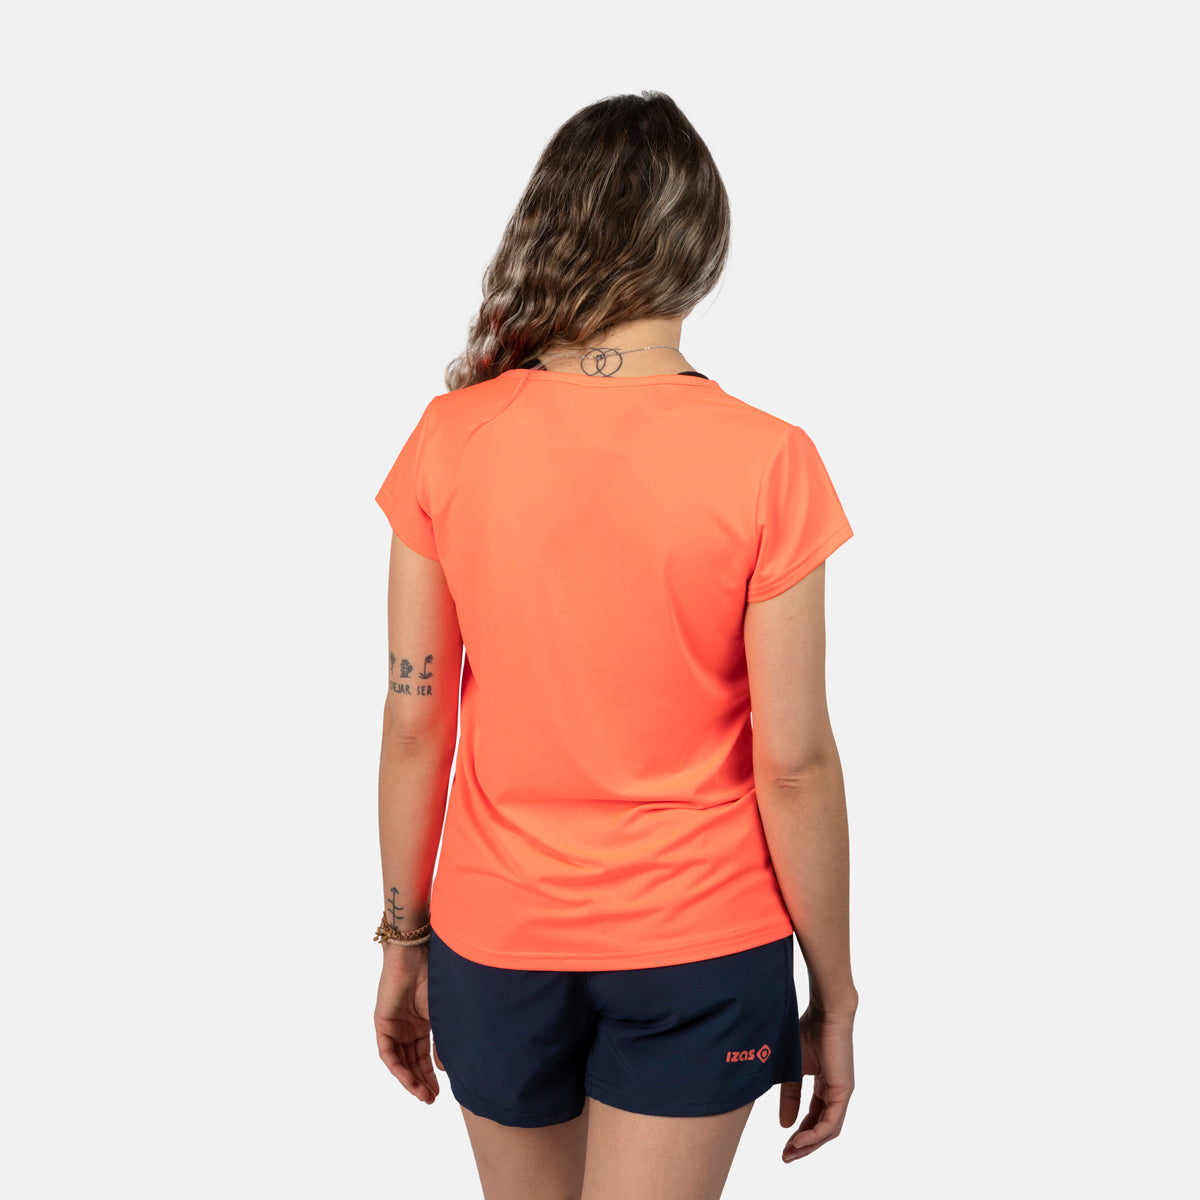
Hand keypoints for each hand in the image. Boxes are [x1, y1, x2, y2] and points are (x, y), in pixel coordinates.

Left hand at [374, 948, 444, 1103]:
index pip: (424, 1056)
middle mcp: (407, 1027)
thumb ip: (442, 1042)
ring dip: (410, 1080)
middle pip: (412, 1062)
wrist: (416, 956)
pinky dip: (399, 1068)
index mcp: (422, 1023)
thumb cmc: (434, 978)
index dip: (431, 1074)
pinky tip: (410, 1080)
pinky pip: (388, 1053)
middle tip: (431, 1099)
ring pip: (401, 1061)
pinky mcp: (382, 1024)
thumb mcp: (442, 1015)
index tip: (440, 1091)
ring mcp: (394, 1027)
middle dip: (421, 1082)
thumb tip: (445, 1068)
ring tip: (423, 1095)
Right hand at [778, 1004, 855, 1162]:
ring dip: (809, 1144)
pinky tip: (801, 1140)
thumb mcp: (791, 1069)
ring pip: (828, 1130)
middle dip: (804, 1145)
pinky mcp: (844, 1090)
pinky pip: (832, 1121)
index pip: (814, 1117)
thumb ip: (789, 1096)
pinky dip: (816, 1134)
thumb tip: (785, 1124)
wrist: (824, 1010)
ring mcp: (842, 1092)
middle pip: (822, 1128)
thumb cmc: (807, 1030)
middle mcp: (836, 1092)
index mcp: (825, 1085)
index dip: (799, 1132)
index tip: (783, 1145)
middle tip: (786, 1156)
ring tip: (791, 1152)